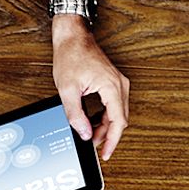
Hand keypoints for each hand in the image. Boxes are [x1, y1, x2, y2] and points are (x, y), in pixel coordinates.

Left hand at [52, 19, 130, 160]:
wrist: (73, 36)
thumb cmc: (71, 55)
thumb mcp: (67, 89)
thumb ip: (76, 115)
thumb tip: (84, 133)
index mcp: (112, 88)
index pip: (118, 123)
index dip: (112, 141)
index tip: (106, 154)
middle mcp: (121, 85)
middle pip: (120, 120)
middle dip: (107, 135)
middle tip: (93, 145)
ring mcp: (119, 83)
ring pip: (118, 113)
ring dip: (106, 126)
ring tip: (90, 134)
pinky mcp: (114, 82)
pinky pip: (115, 105)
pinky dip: (105, 116)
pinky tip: (94, 120)